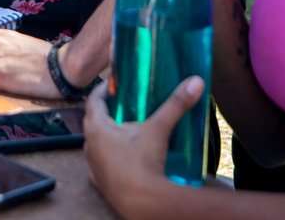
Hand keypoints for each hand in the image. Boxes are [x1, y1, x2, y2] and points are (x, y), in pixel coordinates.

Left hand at [84, 74, 204, 214]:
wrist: (142, 203)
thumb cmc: (143, 163)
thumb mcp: (158, 129)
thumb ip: (175, 104)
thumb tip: (195, 81)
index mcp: (97, 128)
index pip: (94, 100)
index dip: (103, 89)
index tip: (114, 83)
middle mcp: (89, 146)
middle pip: (94, 121)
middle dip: (108, 112)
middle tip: (124, 105)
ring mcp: (93, 166)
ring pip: (97, 144)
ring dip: (108, 136)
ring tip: (127, 130)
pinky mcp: (101, 183)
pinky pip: (102, 165)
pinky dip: (111, 158)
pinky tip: (125, 158)